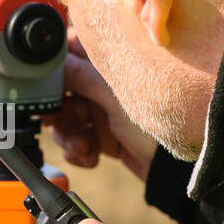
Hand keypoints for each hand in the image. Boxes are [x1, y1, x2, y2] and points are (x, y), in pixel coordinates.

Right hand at [44, 32, 157, 181]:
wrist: (176, 171)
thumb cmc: (158, 127)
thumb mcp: (114, 97)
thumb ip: (80, 76)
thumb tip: (50, 59)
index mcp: (111, 63)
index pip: (70, 51)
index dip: (54, 68)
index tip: (46, 85)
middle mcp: (105, 83)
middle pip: (62, 89)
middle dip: (56, 109)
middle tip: (57, 120)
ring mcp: (104, 110)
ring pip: (66, 117)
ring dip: (66, 134)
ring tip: (81, 146)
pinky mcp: (104, 136)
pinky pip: (77, 139)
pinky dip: (78, 150)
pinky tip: (90, 156)